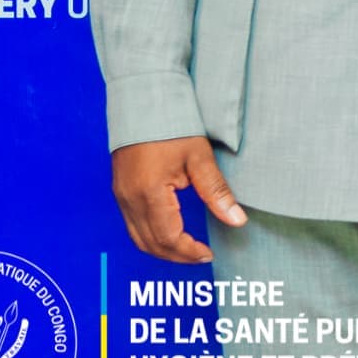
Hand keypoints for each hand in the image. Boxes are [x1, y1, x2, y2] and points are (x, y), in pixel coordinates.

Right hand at [110, 136, 247, 262]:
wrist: (143, 101)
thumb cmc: (172, 125)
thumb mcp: (200, 158)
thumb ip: (217, 192)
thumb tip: (237, 220)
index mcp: (149, 193)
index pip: (168, 238)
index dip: (189, 251)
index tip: (209, 254)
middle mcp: (130, 199)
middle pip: (150, 244)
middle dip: (176, 256)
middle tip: (201, 256)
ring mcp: (121, 196)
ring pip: (138, 238)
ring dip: (162, 249)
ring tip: (188, 250)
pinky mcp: (120, 191)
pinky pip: (132, 225)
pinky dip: (151, 237)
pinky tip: (169, 233)